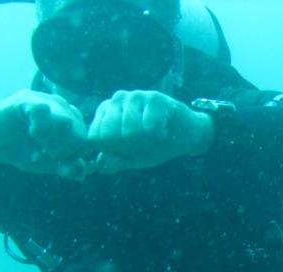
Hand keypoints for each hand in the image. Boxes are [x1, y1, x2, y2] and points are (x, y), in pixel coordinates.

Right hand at [0, 90, 89, 178]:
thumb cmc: (24, 150)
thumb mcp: (48, 163)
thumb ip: (67, 168)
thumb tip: (82, 173)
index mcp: (70, 124)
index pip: (85, 139)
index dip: (75, 154)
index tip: (59, 161)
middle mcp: (61, 110)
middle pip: (78, 129)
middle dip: (66, 148)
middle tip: (51, 154)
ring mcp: (43, 102)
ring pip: (64, 118)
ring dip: (55, 138)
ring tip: (41, 143)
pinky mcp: (24, 100)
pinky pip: (41, 108)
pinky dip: (41, 124)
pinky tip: (34, 133)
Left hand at [87, 90, 214, 173]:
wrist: (187, 135)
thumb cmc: (156, 145)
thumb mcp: (132, 157)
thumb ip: (114, 161)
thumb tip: (100, 164)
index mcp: (104, 112)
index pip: (95, 138)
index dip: (113, 151)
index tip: (128, 147)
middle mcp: (116, 99)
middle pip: (110, 137)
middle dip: (129, 148)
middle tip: (143, 141)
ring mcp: (135, 96)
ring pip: (130, 134)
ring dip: (147, 142)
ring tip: (154, 135)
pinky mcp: (154, 98)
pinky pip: (150, 129)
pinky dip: (160, 136)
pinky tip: (165, 128)